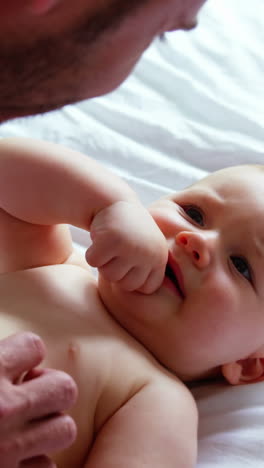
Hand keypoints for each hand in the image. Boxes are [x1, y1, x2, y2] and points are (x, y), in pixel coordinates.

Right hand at [0, 332, 77, 467]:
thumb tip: (19, 353)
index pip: (34, 345)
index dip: (27, 354)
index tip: (16, 363)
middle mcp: (1, 407)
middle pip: (64, 387)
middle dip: (51, 390)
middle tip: (28, 396)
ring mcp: (7, 447)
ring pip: (65, 429)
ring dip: (49, 428)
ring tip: (25, 428)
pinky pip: (47, 467)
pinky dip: (36, 461)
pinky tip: (16, 455)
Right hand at [86, 201, 167, 293]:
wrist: (114, 201)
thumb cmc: (130, 231)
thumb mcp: (148, 249)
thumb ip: (149, 271)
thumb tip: (151, 306)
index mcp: (160, 257)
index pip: (146, 289)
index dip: (133, 277)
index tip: (131, 260)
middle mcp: (149, 253)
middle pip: (125, 285)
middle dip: (117, 269)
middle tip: (119, 248)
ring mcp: (131, 246)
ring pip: (109, 275)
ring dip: (105, 261)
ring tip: (112, 243)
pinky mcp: (111, 239)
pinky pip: (93, 262)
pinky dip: (92, 252)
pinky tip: (101, 238)